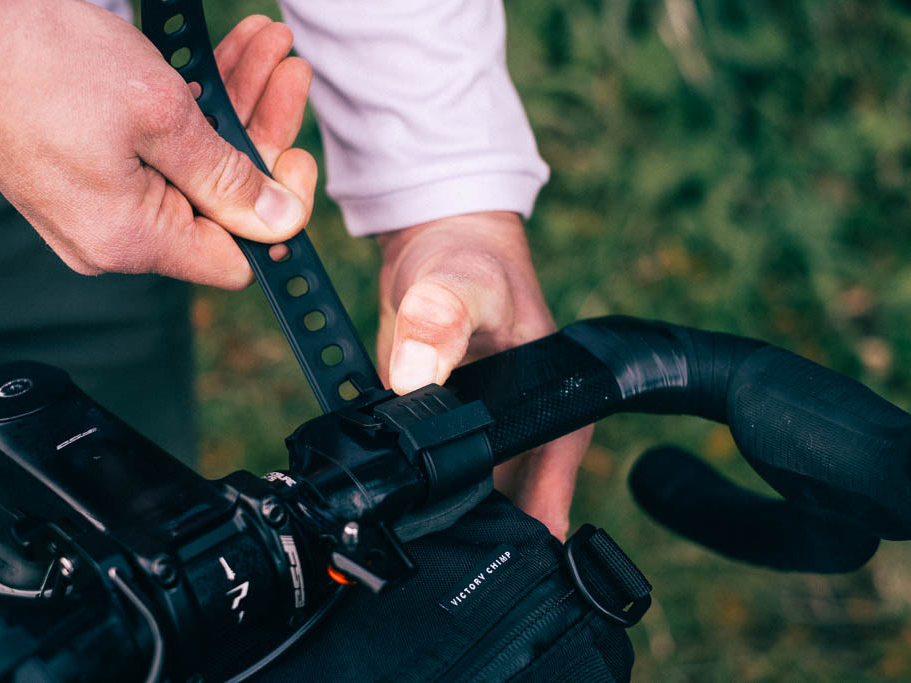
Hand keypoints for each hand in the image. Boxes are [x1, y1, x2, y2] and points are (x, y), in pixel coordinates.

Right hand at [0, 3, 314, 288]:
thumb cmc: (43, 62)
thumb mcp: (160, 117)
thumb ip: (228, 177)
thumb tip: (280, 223)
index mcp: (132, 240)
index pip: (235, 257)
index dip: (276, 212)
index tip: (297, 155)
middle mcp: (114, 235)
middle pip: (219, 202)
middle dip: (262, 132)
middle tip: (289, 72)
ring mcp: (99, 201)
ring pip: (193, 165)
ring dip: (234, 104)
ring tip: (265, 46)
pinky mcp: (88, 167)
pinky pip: (157, 149)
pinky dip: (193, 106)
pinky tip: (224, 58)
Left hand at [377, 211, 590, 538]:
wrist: (438, 244)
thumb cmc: (471, 259)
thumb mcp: (462, 282)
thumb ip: (440, 320)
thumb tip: (415, 374)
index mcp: (556, 416)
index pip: (548, 504)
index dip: (520, 540)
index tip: (483, 564)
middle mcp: (524, 436)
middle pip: (505, 517)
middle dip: (471, 537)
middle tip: (430, 552)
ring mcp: (483, 438)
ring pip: (468, 504)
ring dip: (440, 517)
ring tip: (406, 529)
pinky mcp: (443, 432)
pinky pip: (431, 477)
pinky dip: (413, 489)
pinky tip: (387, 496)